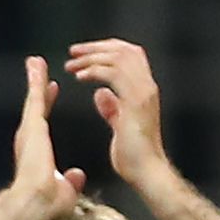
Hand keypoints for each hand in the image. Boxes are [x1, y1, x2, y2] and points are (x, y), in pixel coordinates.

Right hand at [7, 55, 83, 209]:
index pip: (42, 121)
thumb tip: (75, 177)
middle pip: (34, 105)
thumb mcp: (62, 189)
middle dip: (36, 86)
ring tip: (34, 62)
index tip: (51, 90)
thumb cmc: (46, 204)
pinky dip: (36, 80)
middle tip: (36, 69)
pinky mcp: (32, 125)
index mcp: (35, 150)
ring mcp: (29, 130)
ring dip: (34, 79)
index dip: (46, 104)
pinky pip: (35, 97)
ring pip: (33, 98)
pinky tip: (37, 66)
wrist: (35, 202)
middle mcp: (29, 138)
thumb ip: (68, 179)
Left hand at [67, 39, 168, 186]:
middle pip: (125, 50)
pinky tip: (79, 77)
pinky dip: (95, 71)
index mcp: (144, 90)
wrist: (145, 171)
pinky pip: (114, 75)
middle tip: (73, 51)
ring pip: (119, 59)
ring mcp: (144, 92)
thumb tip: (101, 94)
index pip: (130, 55)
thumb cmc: (133, 156)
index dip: (107, 49)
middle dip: (96, 48)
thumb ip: (113, 107)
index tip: (83, 52)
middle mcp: (147, 86)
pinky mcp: (135, 102)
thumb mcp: (120, 125)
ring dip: (92, 58)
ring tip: (71, 64)